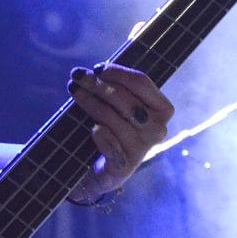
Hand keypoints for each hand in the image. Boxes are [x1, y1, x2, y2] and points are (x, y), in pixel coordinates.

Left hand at [67, 63, 173, 203]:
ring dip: (89, 102)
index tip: (96, 68)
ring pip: (111, 117)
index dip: (117, 72)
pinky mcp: (124, 165)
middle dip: (98, 84)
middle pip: (124, 98)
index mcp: (162, 110)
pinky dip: (98, 132)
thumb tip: (96, 70)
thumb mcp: (118, 105)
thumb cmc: (112, 128)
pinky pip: (107, 140)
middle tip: (76, 75)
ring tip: (74, 90)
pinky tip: (92, 129)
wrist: (100, 168)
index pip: (141, 82)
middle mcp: (157, 129)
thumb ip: (116, 87)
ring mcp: (141, 149)